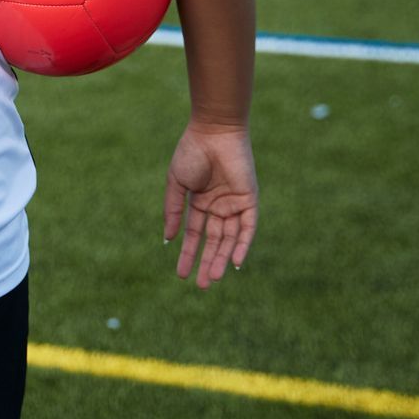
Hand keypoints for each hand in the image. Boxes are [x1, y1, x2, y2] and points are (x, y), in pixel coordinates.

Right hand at [163, 122, 258, 288]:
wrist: (213, 132)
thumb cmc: (191, 153)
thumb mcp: (176, 184)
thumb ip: (173, 211)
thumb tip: (169, 239)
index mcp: (200, 202)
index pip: (194, 234)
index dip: (187, 254)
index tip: (180, 274)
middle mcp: (218, 207)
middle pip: (213, 241)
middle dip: (206, 262)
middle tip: (200, 286)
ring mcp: (235, 205)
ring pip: (229, 239)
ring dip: (222, 259)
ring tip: (212, 278)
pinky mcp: (249, 201)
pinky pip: (247, 228)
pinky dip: (242, 245)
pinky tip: (234, 262)